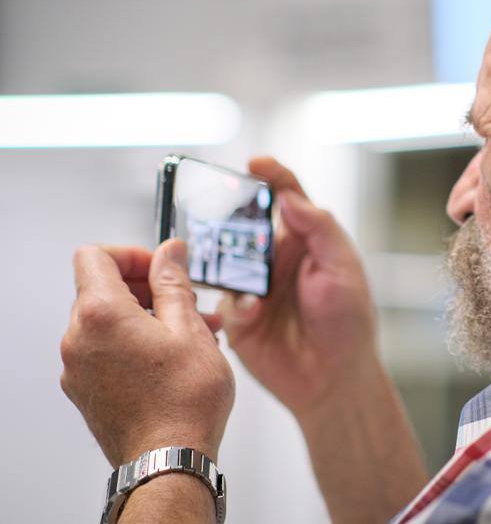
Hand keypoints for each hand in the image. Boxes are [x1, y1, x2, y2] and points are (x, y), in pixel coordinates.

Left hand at [60, 241, 234, 466]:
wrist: (169, 460)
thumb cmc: (182, 402)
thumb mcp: (189, 328)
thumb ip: (174, 282)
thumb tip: (169, 253)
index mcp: (100, 315)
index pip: (96, 256)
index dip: (132, 254)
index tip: (160, 266)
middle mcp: (78, 340)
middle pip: (102, 289)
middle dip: (147, 288)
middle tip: (185, 300)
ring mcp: (78, 368)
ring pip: (109, 322)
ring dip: (146, 317)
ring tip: (190, 332)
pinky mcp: (86, 390)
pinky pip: (106, 351)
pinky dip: (135, 343)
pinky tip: (173, 357)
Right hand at [218, 157, 377, 420]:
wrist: (335, 379)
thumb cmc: (348, 322)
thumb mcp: (344, 270)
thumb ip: (319, 229)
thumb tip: (290, 197)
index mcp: (305, 241)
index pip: (286, 197)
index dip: (271, 176)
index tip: (255, 163)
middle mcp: (275, 259)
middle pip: (245, 224)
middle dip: (232, 216)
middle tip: (222, 212)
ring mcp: (254, 287)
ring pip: (224, 259)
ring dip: (225, 260)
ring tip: (238, 269)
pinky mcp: (238, 318)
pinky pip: (224, 301)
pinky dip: (238, 305)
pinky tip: (256, 314)